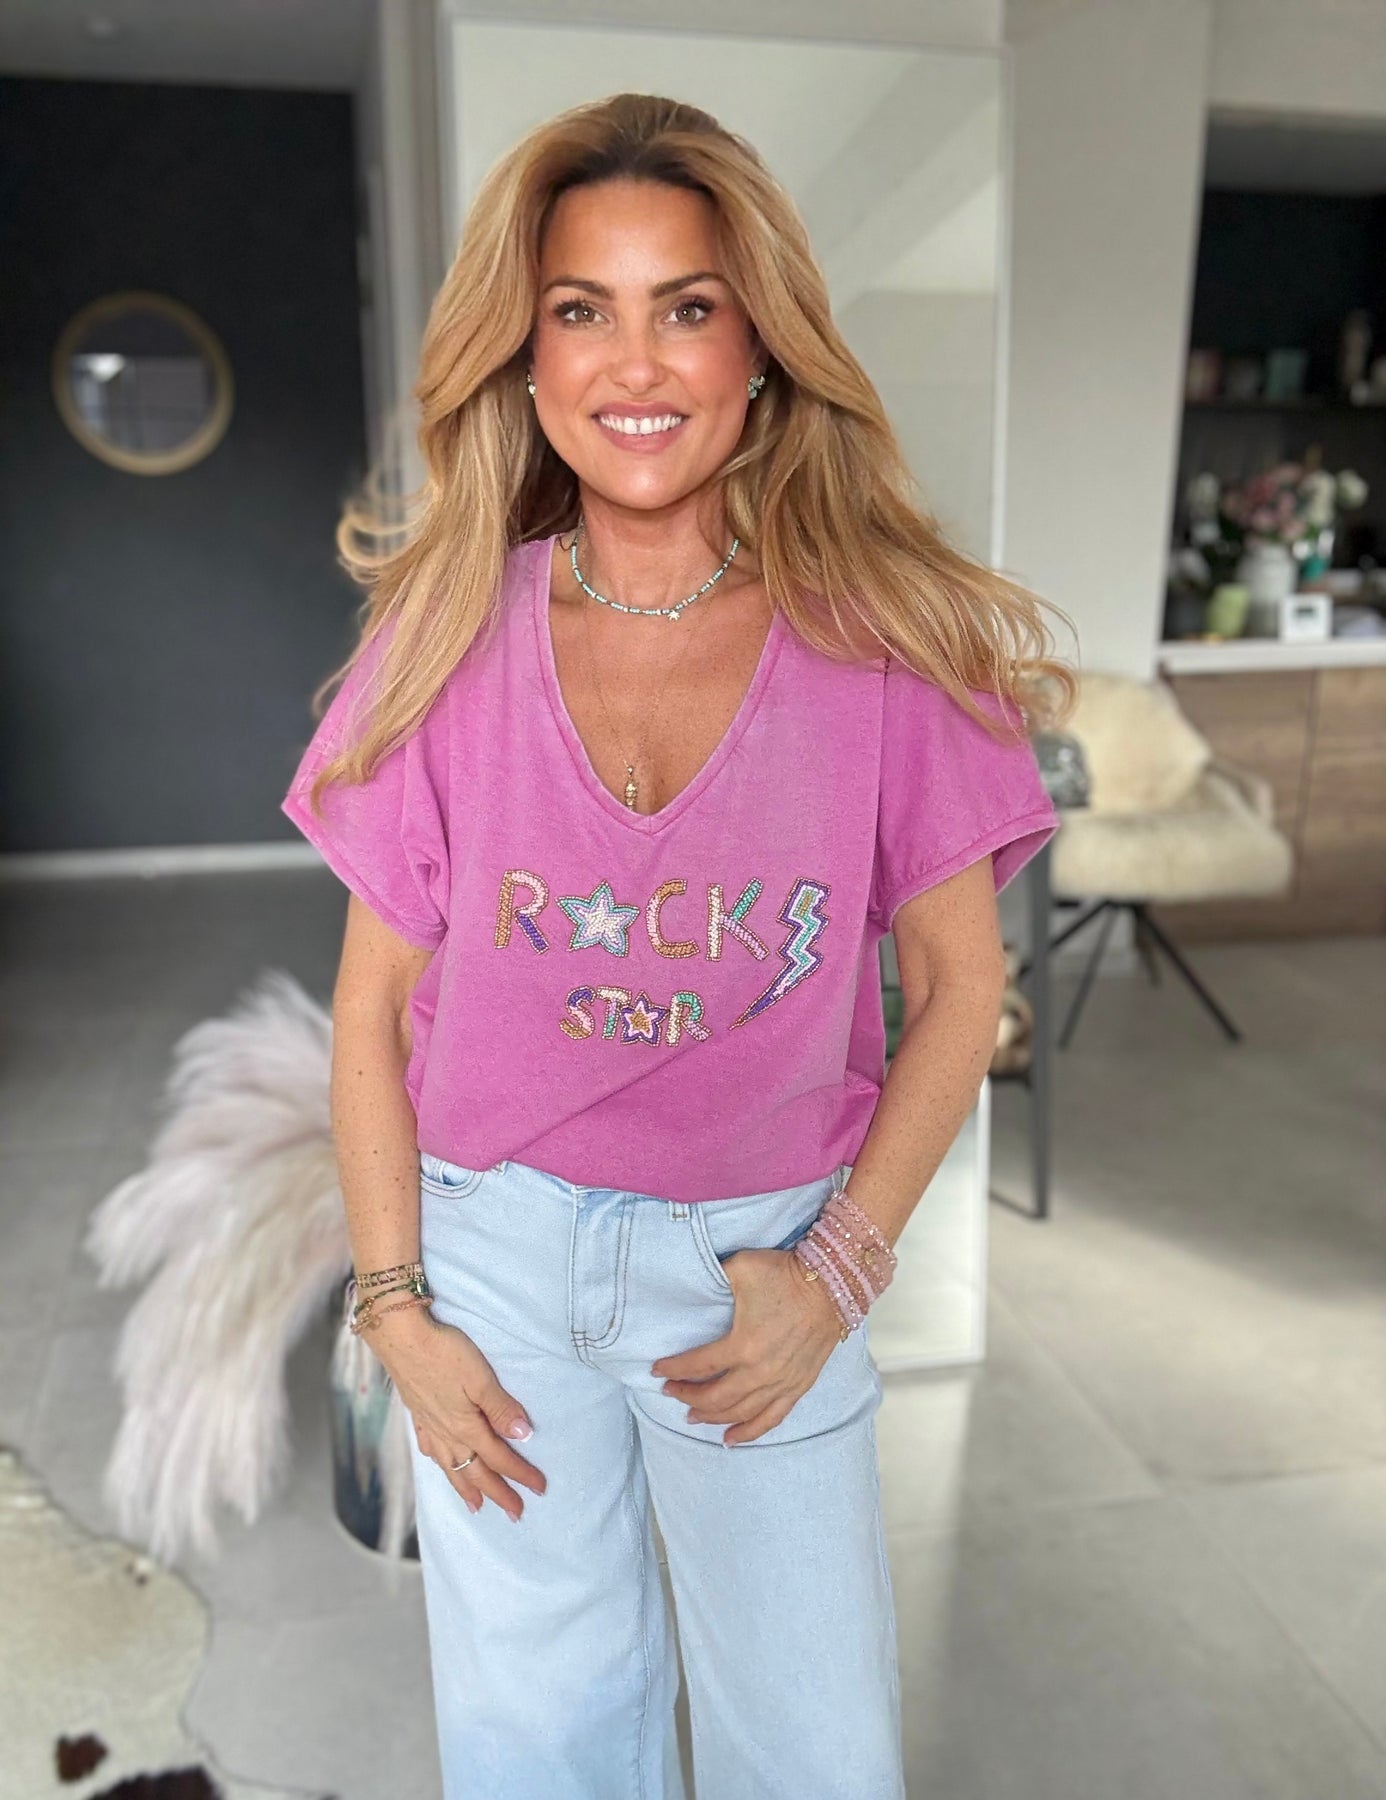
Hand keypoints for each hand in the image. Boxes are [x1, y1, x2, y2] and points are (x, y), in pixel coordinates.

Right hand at [370, 1308, 546, 1520]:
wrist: (400, 1338)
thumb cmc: (444, 1353)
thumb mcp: (480, 1378)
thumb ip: (501, 1408)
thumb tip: (524, 1437)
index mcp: (466, 1426)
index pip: (500, 1458)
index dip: (521, 1474)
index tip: (540, 1489)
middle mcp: (447, 1433)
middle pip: (476, 1471)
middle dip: (497, 1493)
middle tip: (515, 1514)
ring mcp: (429, 1425)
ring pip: (451, 1466)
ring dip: (466, 1488)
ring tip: (477, 1507)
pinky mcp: (417, 1413)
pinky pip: (431, 1450)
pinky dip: (440, 1464)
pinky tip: (441, 1463)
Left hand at [651, 1247, 844, 1444]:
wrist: (831, 1284)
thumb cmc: (784, 1273)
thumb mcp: (741, 1267)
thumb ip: (713, 1277)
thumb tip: (689, 1280)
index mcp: (743, 1344)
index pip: (698, 1366)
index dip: (673, 1369)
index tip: (657, 1370)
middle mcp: (760, 1371)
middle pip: (715, 1397)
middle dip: (687, 1397)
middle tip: (671, 1392)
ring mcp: (781, 1382)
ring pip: (739, 1413)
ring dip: (712, 1417)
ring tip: (692, 1416)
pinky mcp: (798, 1386)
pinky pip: (771, 1418)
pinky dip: (749, 1432)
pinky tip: (731, 1440)